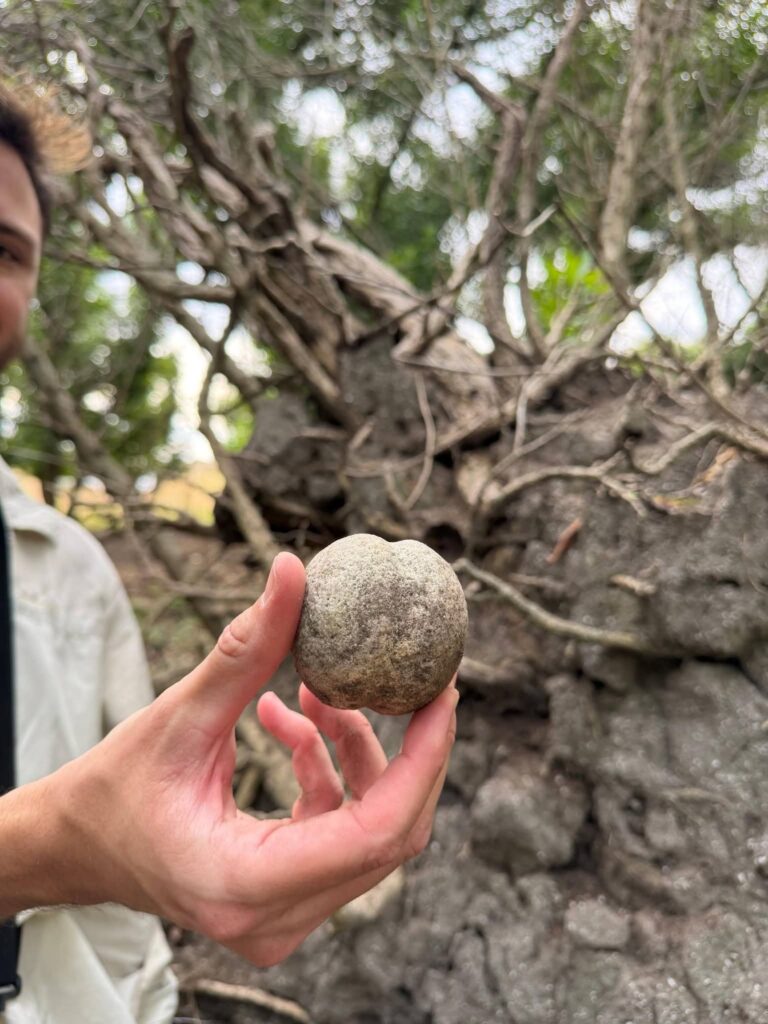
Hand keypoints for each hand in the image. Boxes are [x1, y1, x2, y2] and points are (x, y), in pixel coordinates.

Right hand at [54, 552, 458, 965]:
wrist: (77, 846)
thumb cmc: (113, 789)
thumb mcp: (179, 715)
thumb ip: (244, 648)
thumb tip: (293, 569)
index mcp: (245, 883)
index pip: (377, 832)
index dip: (425, 758)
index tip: (442, 692)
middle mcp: (273, 919)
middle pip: (389, 833)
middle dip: (408, 750)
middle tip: (417, 682)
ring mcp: (282, 917)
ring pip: (369, 828)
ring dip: (354, 752)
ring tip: (312, 694)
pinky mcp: (285, 896)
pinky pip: (339, 828)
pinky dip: (326, 769)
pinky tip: (287, 720)